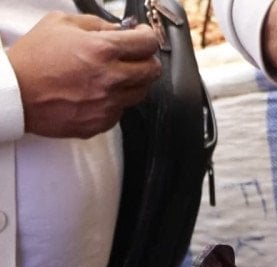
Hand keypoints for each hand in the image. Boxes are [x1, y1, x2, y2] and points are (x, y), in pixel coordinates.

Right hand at [6, 12, 159, 138]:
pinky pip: (121, 111)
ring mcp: (107, 104)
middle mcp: (110, 79)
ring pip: (140, 92)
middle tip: (133, 56)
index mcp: (102, 50)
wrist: (14, 92)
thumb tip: (120, 30)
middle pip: (152, 70)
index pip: (148, 43)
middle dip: (145, 60)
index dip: (147, 37)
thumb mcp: (61, 24)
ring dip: (132, 82)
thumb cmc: (33, 58)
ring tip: (112, 75)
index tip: (142, 37)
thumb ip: (96, 24)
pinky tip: (97, 93)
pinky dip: (115, 101)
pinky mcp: (100, 122)